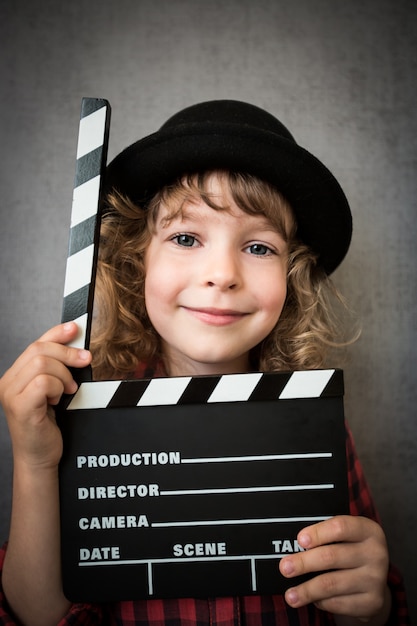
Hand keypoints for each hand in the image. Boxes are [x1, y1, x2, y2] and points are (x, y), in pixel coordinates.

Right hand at [0, 322, 91, 469]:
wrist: (40, 458)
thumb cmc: (47, 427)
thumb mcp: (52, 391)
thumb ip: (56, 369)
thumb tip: (75, 344)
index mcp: (14, 376)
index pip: (35, 344)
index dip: (56, 333)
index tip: (74, 329)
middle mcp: (8, 382)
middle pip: (39, 349)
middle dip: (67, 353)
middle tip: (85, 361)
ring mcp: (11, 394)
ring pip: (42, 364)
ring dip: (63, 374)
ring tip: (67, 390)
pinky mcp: (20, 406)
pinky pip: (43, 382)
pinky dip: (57, 387)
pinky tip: (59, 398)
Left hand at [279, 515, 389, 621]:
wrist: (374, 580)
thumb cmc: (350, 550)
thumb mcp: (345, 537)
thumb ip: (324, 536)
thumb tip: (293, 545)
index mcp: (368, 530)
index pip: (341, 527)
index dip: (318, 533)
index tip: (299, 540)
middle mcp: (376, 553)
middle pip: (331, 556)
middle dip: (304, 563)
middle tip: (284, 567)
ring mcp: (376, 579)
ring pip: (331, 584)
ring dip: (306, 590)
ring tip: (290, 594)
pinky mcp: (373, 602)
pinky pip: (338, 603)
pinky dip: (321, 602)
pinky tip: (313, 599)